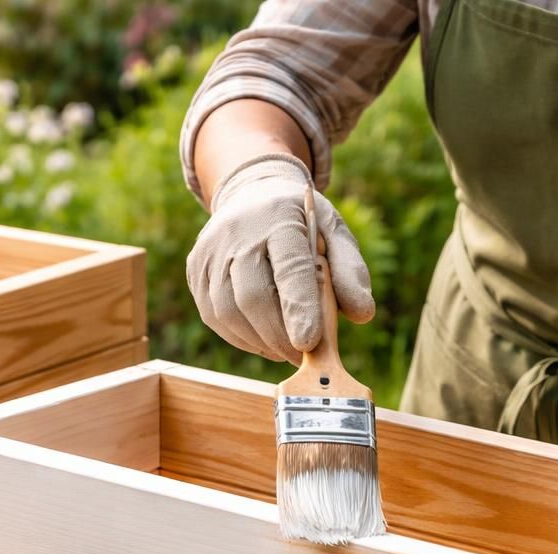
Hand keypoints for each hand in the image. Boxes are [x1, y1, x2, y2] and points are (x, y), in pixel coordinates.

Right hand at [186, 153, 373, 362]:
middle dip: (279, 336)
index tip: (309, 343)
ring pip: (228, 311)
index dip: (299, 308)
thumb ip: (350, 270)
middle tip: (301, 354)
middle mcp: (238, 231)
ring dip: (259, 341)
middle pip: (252, 296)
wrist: (251, 194)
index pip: (288, 267)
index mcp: (280, 218)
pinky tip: (262, 337)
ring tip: (283, 348)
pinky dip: (240, 336)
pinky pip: (214, 316)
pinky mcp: (195, 270)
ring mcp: (210, 251)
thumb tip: (363, 314)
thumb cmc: (300, 223)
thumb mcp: (333, 232)